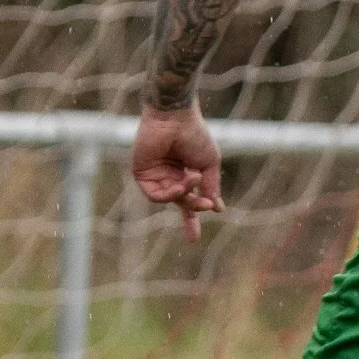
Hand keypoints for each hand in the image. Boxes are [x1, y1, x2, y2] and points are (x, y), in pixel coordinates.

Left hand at [133, 102, 222, 240]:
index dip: (192, 217)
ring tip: (193, 180)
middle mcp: (169, 176)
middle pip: (180, 202)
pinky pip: (155, 194)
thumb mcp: (209, 164)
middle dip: (193, 208)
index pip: (189, 200)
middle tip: (206, 206)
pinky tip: (180, 184)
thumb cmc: (194, 135)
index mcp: (185, 173)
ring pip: (169, 199)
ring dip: (184, 196)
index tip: (194, 240)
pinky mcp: (142, 174)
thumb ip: (210, 187)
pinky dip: (169, 194)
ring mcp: (155, 176)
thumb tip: (216, 209)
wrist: (175, 118)